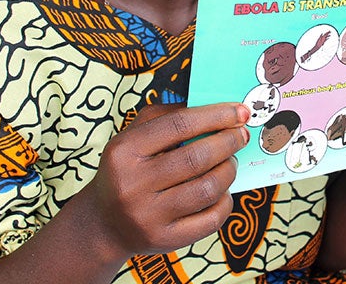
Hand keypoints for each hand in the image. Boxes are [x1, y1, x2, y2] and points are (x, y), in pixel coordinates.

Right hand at [80, 103, 249, 259]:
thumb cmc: (128, 170)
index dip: (216, 115)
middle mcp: (133, 185)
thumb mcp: (133, 136)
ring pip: (208, 189)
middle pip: (197, 158)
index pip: (179, 125)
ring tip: (229, 162)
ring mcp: (148, 216)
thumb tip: (213, 106)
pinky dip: (225, 201)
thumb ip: (167, 115)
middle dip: (229, 142)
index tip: (240, 111)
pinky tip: (222, 191)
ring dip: (228, 170)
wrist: (105, 223)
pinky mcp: (164, 239)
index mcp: (124, 151)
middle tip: (241, 135)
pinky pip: (211, 219)